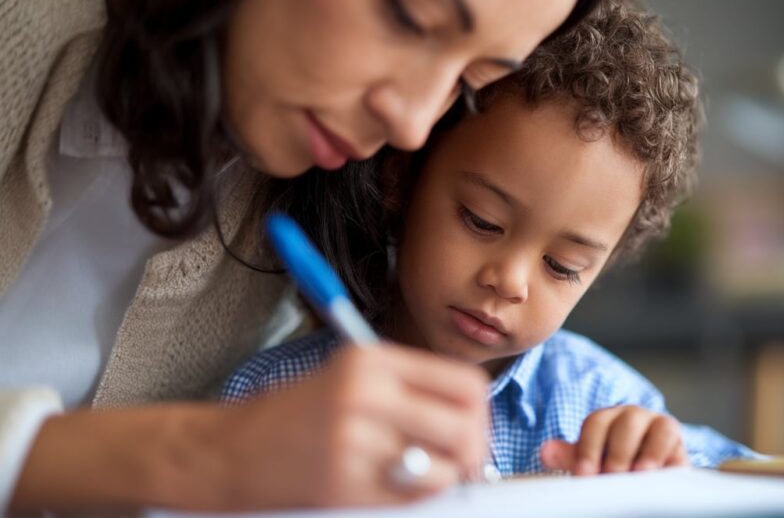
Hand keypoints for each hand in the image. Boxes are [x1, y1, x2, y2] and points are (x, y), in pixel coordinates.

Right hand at [11, 344, 489, 512]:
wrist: (229, 450)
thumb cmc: (295, 415)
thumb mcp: (352, 378)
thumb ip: (410, 390)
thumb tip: (472, 419)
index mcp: (373, 359)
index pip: (466, 383)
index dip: (481, 413)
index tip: (474, 431)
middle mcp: (366, 393)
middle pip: (464, 425)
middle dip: (473, 451)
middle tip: (463, 464)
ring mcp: (354, 440)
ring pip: (443, 467)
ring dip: (445, 478)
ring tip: (424, 475)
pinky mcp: (343, 483)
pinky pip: (411, 497)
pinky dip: (417, 497)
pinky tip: (396, 488)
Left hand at [539, 406, 686, 475]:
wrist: (644, 478)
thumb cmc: (611, 465)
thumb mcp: (589, 461)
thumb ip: (569, 456)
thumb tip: (545, 452)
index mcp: (608, 417)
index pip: (596, 423)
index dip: (588, 448)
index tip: (583, 474)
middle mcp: (636, 416)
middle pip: (627, 423)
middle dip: (617, 453)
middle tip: (610, 477)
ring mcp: (662, 427)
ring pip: (660, 429)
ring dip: (648, 454)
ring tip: (637, 476)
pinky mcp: (681, 447)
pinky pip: (680, 448)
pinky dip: (670, 462)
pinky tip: (658, 478)